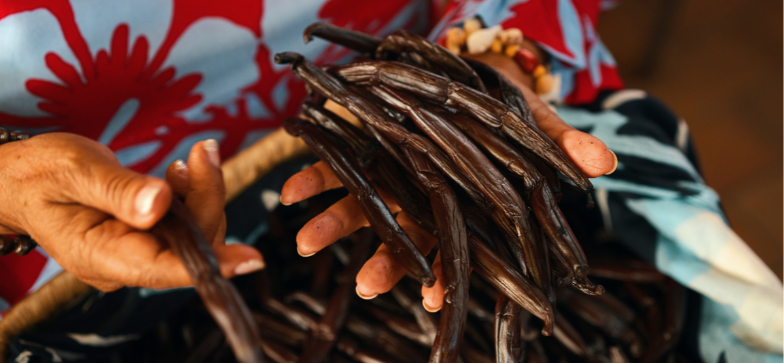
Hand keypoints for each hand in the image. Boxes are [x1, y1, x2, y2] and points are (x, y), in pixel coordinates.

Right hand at [0, 134, 262, 290]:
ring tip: (192, 156)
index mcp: (100, 255)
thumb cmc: (38, 173)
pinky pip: (183, 223)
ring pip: (193, 232)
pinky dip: (191, 194)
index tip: (250, 258)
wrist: (18, 180)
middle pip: (188, 244)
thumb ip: (118, 189)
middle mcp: (123, 262)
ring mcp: (136, 251)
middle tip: (202, 151)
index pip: (163, 268)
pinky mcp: (145, 236)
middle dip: (206, 197)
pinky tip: (181, 171)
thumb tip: (160, 205)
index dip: (209, 264)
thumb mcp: (73, 170)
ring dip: (201, 193)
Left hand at [280, 53, 616, 310]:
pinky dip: (311, 178)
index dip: (445, 271)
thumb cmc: (502, 109)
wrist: (465, 77)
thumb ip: (561, 144)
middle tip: (363, 284)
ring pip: (362, 206)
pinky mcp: (365, 145)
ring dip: (332, 225)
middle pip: (402, 235)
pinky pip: (336, 165)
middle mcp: (421, 193)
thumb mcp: (531, 124)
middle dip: (383, 262)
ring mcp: (390, 171)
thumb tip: (604, 164)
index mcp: (461, 199)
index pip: (455, 244)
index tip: (433, 298)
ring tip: (304, 240)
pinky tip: (288, 193)